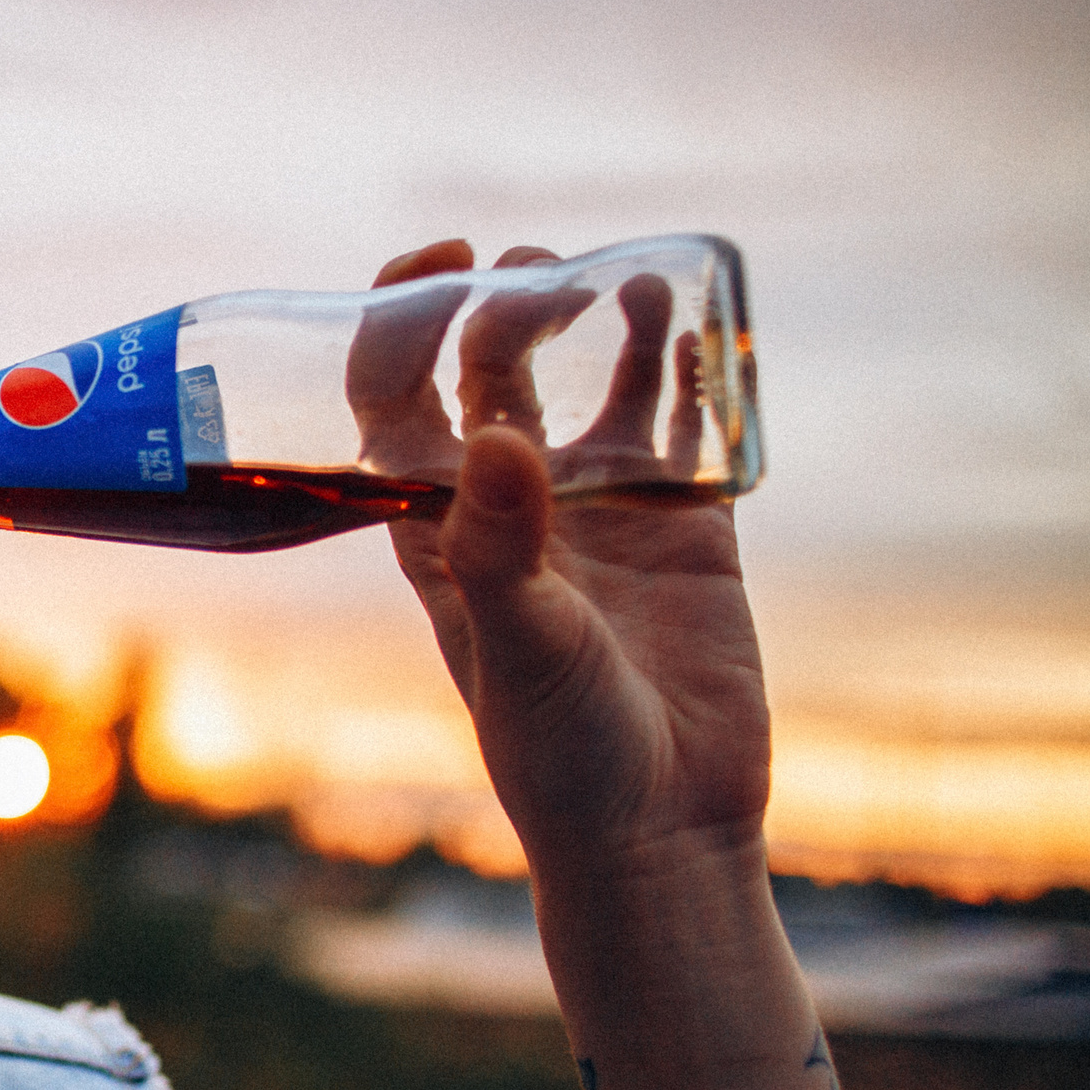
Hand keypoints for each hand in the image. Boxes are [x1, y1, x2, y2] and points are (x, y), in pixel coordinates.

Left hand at [353, 239, 769, 890]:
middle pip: (489, 375)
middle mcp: (509, 507)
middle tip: (536, 265)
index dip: (398, 321)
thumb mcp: (516, 646)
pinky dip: (688, 373)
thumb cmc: (558, 751)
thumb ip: (501, 546)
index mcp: (437, 527)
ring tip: (620, 277)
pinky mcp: (684, 530)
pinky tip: (696, 325)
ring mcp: (598, 513)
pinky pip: (683, 428)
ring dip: (596, 325)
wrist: (660, 828)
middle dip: (502, 308)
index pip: (393, 399)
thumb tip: (493, 434)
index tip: (436, 261)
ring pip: (588, 388)